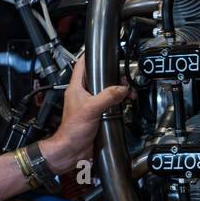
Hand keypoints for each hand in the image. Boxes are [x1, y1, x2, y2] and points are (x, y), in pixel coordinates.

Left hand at [39, 52, 130, 173]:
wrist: (71, 150)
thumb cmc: (72, 130)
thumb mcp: (91, 109)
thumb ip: (107, 97)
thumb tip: (121, 88)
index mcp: (76, 88)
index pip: (81, 65)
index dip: (90, 55)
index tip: (101, 50)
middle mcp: (82, 94)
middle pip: (98, 77)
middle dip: (112, 75)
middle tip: (123, 76)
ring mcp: (90, 105)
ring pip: (105, 91)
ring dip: (117, 90)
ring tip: (127, 91)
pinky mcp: (97, 115)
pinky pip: (109, 104)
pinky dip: (118, 102)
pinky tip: (124, 103)